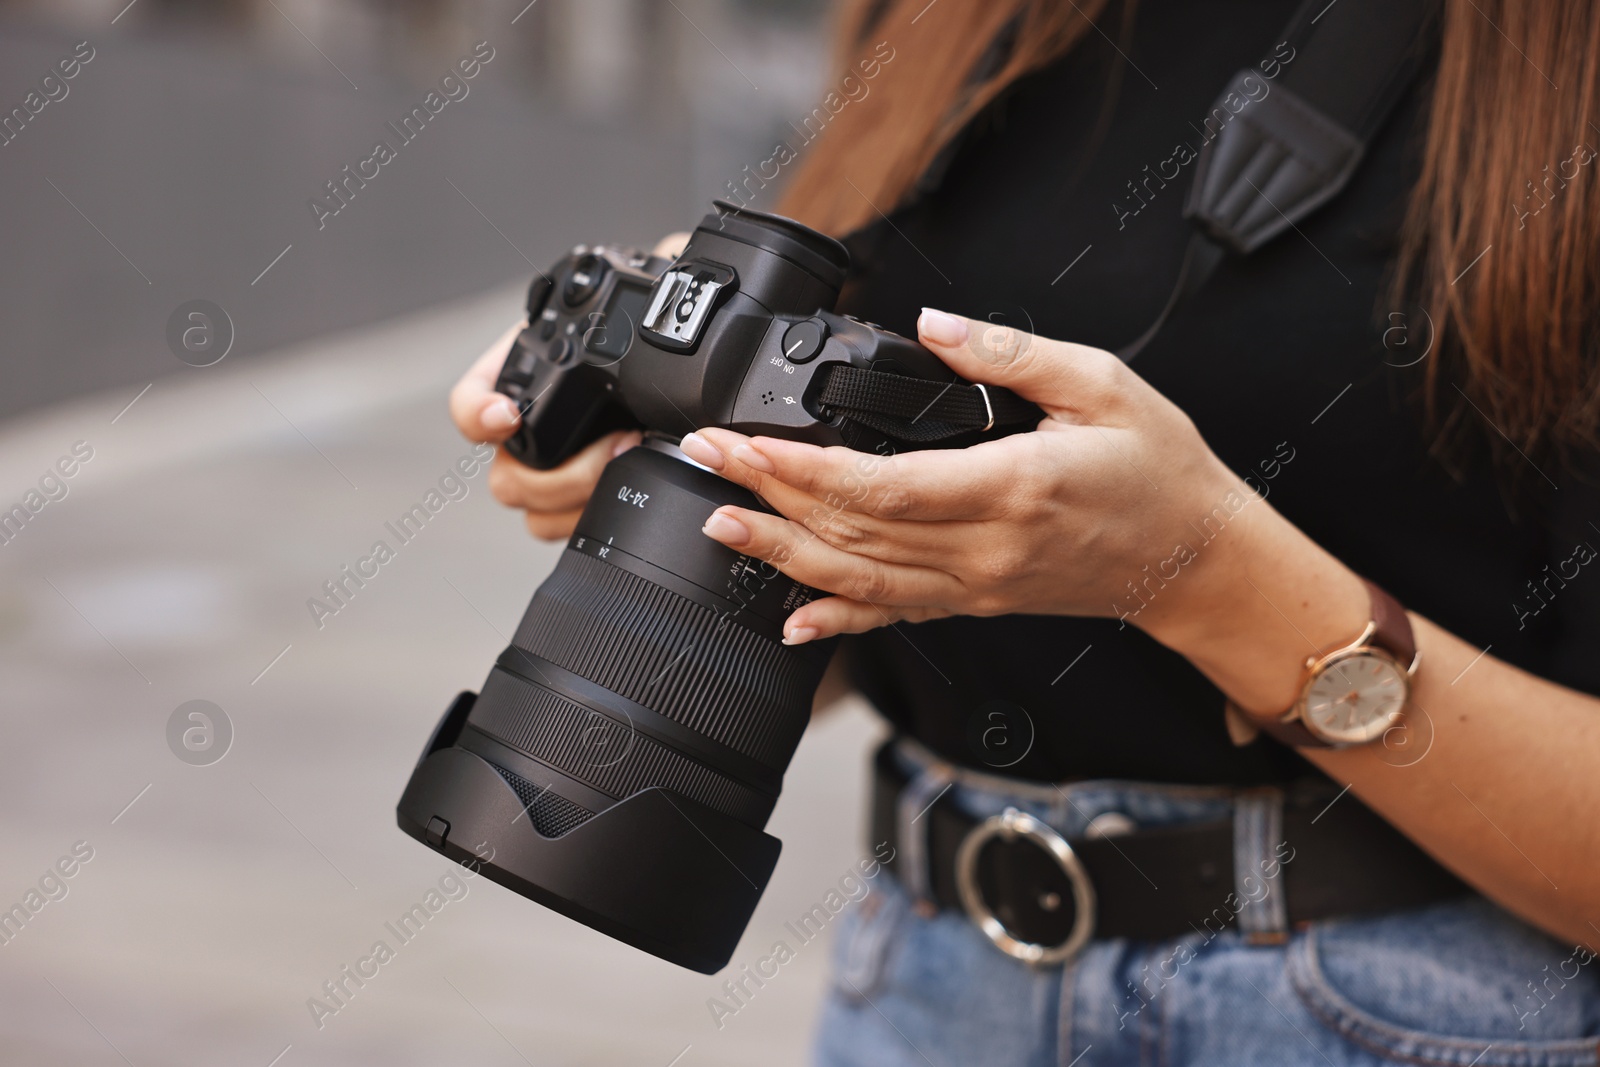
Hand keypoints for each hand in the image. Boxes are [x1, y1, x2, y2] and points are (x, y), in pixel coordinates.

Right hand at [448, 232, 689, 540]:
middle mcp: (528, 429)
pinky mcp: (583, 503)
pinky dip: (597, 517)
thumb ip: (657, 268)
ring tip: (632, 459)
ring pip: (535, 513)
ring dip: (580, 499)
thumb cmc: (661, 323)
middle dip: (559, 475)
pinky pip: (569, 529)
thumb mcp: (655, 293)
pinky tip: (634, 490)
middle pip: (506, 478)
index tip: (504, 416)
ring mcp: (554, 472)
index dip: (477, 414)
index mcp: (526, 375)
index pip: (470, 404)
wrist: (685, 359)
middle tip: (616, 445)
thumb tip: (675, 253)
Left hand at [679, 308, 1258, 644]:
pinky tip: (793, 620)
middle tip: (705, 461)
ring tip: (720, 525)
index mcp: (1010, 487)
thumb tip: (934, 325)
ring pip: (859, 579)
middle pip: (849, 531)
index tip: (743, 442)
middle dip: (767, 495)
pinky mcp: (976, 601)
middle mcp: (983, 548)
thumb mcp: (1100, 383)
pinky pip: (896, 615)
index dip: (798, 469)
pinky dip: (839, 619)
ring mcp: (975, 584)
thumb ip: (1009, 353)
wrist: (1195, 557)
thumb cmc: (1158, 469)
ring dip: (781, 553)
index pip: (878, 486)